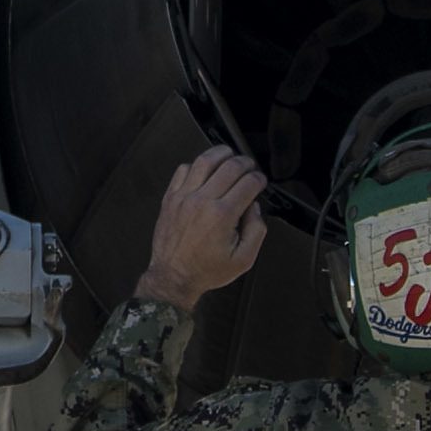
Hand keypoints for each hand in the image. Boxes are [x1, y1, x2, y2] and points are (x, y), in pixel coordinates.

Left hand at [140, 147, 267, 305]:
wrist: (173, 277)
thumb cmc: (206, 270)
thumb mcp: (244, 260)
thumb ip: (256, 231)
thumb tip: (254, 208)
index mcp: (222, 215)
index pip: (248, 184)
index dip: (259, 179)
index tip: (260, 181)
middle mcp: (202, 201)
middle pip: (230, 167)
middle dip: (245, 163)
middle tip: (250, 167)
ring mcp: (184, 197)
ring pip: (204, 161)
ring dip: (221, 154)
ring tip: (229, 155)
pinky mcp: (170, 198)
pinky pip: (183, 170)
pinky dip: (196, 165)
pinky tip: (204, 170)